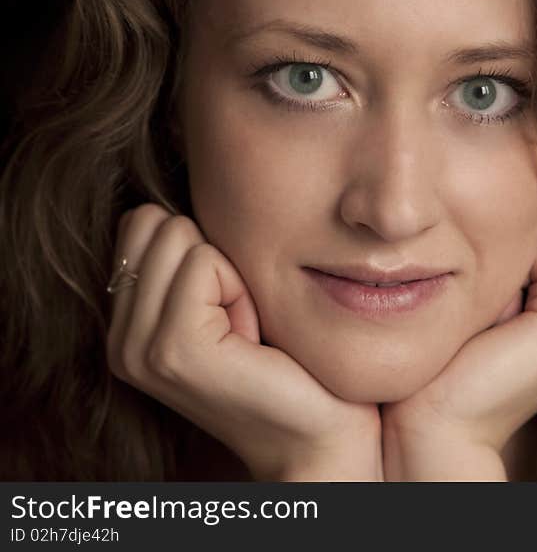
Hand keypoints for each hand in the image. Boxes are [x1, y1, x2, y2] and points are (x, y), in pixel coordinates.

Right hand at [106, 204, 382, 480]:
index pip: (144, 223)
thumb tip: (196, 199)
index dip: (203, 251)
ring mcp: (139, 349)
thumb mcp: (231, 302)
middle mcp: (120, 340)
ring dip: (231, 275)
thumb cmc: (290, 363)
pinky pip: (206, 263)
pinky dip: (241, 289)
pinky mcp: (173, 349)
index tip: (233, 307)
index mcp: (128, 327)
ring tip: (248, 330)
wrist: (321, 434)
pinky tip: (253, 338)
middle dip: (216, 259)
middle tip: (243, 319)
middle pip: (157, 222)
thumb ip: (195, 260)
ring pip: (181, 236)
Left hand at [381, 219, 536, 479]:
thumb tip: (489, 201)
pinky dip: (508, 244)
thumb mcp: (479, 304)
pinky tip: (467, 258)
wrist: (433, 425)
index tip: (469, 205)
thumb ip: (500, 263)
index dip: (512, 218)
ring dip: (509, 229)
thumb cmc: (443, 368)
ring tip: (461, 234)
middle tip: (462, 209)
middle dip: (516, 218)